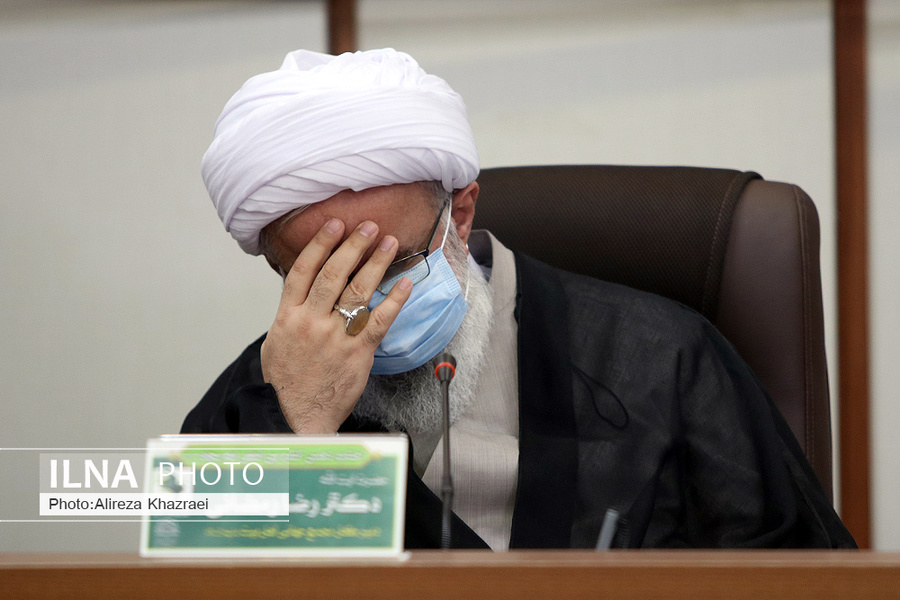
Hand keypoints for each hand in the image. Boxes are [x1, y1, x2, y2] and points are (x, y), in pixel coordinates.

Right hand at [260, 218, 412, 432]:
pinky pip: (379, 321)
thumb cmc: (286, 381)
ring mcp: (335, 337)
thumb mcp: (275, 342)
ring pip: (357, 292)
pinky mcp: (357, 353)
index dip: (320, 244)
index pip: (303, 270)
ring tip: (389, 243)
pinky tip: (404, 283)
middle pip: (333, 275)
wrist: (295, 416)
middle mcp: (311, 322)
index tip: (334, 224)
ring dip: (376, 264)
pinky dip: (394, 300)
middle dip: (353, 246)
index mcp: (288, 317)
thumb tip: (305, 289)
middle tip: (369, 227)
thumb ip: (291, 313)